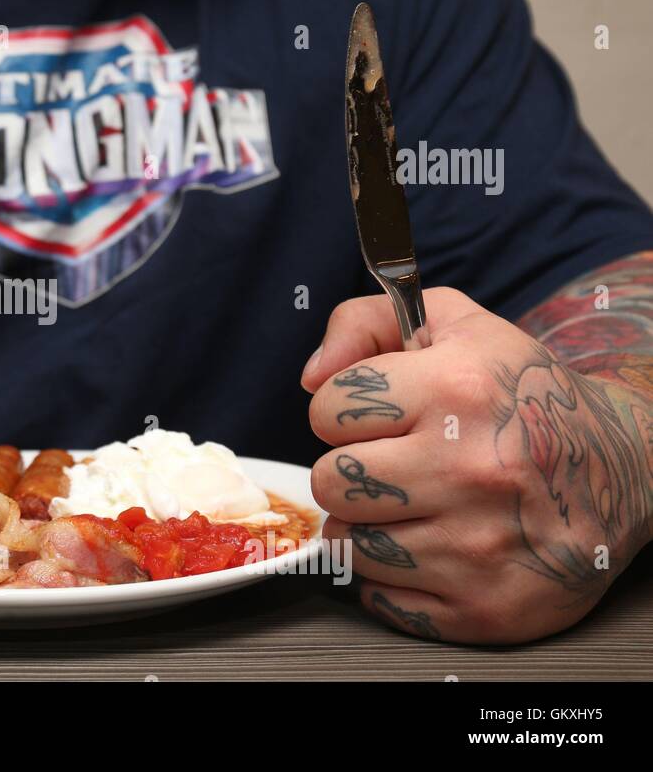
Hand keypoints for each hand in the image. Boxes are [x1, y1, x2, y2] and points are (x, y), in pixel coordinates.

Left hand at [303, 287, 652, 643]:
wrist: (623, 468)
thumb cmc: (519, 394)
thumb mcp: (451, 325)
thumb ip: (363, 323)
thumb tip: (310, 377)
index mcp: (458, 391)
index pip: (327, 410)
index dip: (344, 412)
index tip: (380, 418)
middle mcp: (469, 470)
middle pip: (330, 484)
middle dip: (351, 472)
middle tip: (393, 465)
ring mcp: (478, 546)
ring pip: (349, 546)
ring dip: (370, 527)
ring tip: (416, 507)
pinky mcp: (485, 608)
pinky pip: (380, 598)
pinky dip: (394, 578)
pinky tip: (433, 549)